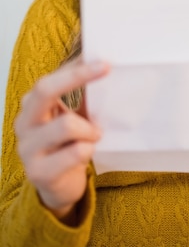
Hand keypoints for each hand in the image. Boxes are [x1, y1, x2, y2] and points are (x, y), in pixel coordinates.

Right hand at [15, 60, 108, 221]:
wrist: (59, 186)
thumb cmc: (69, 144)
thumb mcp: (75, 114)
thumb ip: (83, 93)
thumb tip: (100, 63)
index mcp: (32, 105)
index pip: (50, 79)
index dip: (76, 68)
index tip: (103, 60)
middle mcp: (24, 123)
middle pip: (44, 91)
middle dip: (77, 77)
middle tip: (106, 70)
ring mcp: (28, 148)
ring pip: (66, 124)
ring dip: (90, 128)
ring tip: (95, 134)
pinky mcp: (38, 172)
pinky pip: (75, 152)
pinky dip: (89, 149)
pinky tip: (88, 152)